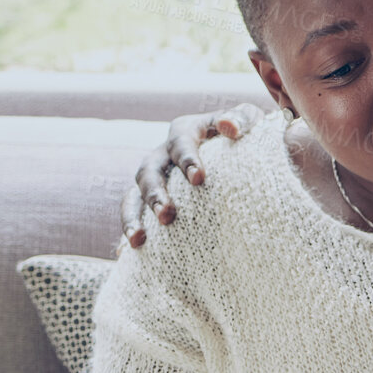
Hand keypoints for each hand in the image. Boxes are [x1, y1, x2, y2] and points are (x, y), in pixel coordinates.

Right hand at [121, 103, 264, 246]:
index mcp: (184, 132)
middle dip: (155, 194)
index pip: (180, 142)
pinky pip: (134, 216)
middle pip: (149, 171)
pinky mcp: (151, 201)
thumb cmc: (245, 134)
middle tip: (167, 216)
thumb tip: (229, 127)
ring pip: (134, 195)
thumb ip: (241, 119)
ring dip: (132, 217)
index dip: (187, 159)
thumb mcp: (248, 121)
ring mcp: (155, 179)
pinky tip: (124, 254)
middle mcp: (162, 154)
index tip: (200, 179)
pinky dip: (129, 232)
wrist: (237, 152)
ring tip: (137, 241)